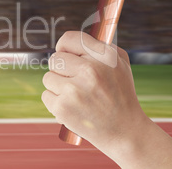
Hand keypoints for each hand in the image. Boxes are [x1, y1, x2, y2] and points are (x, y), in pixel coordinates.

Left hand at [42, 31, 144, 145]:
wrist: (125, 132)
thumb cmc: (120, 94)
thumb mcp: (119, 64)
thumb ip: (98, 47)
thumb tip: (69, 39)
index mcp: (104, 56)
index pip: (69, 39)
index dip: (63, 46)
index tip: (64, 53)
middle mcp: (89, 70)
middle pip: (55, 59)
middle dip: (61, 70)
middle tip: (76, 82)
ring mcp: (74, 90)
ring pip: (48, 77)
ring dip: (57, 87)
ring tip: (77, 97)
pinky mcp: (63, 107)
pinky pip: (46, 95)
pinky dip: (55, 102)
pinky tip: (73, 108)